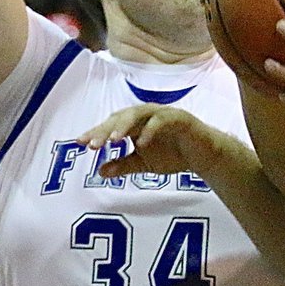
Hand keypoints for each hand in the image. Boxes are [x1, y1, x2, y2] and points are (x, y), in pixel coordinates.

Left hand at [76, 104, 216, 176]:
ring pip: (138, 113)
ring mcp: (162, 114)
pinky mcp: (179, 118)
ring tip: (112, 141)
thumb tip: (100, 172)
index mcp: (135, 124)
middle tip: (91, 144)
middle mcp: (146, 115)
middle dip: (105, 130)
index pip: (111, 125)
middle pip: (120, 117)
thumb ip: (123, 165)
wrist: (204, 157)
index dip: (96, 133)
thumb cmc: (174, 155)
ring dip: (124, 126)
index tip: (79, 143)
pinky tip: (142, 144)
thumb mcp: (144, 163)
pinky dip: (151, 131)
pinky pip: (161, 120)